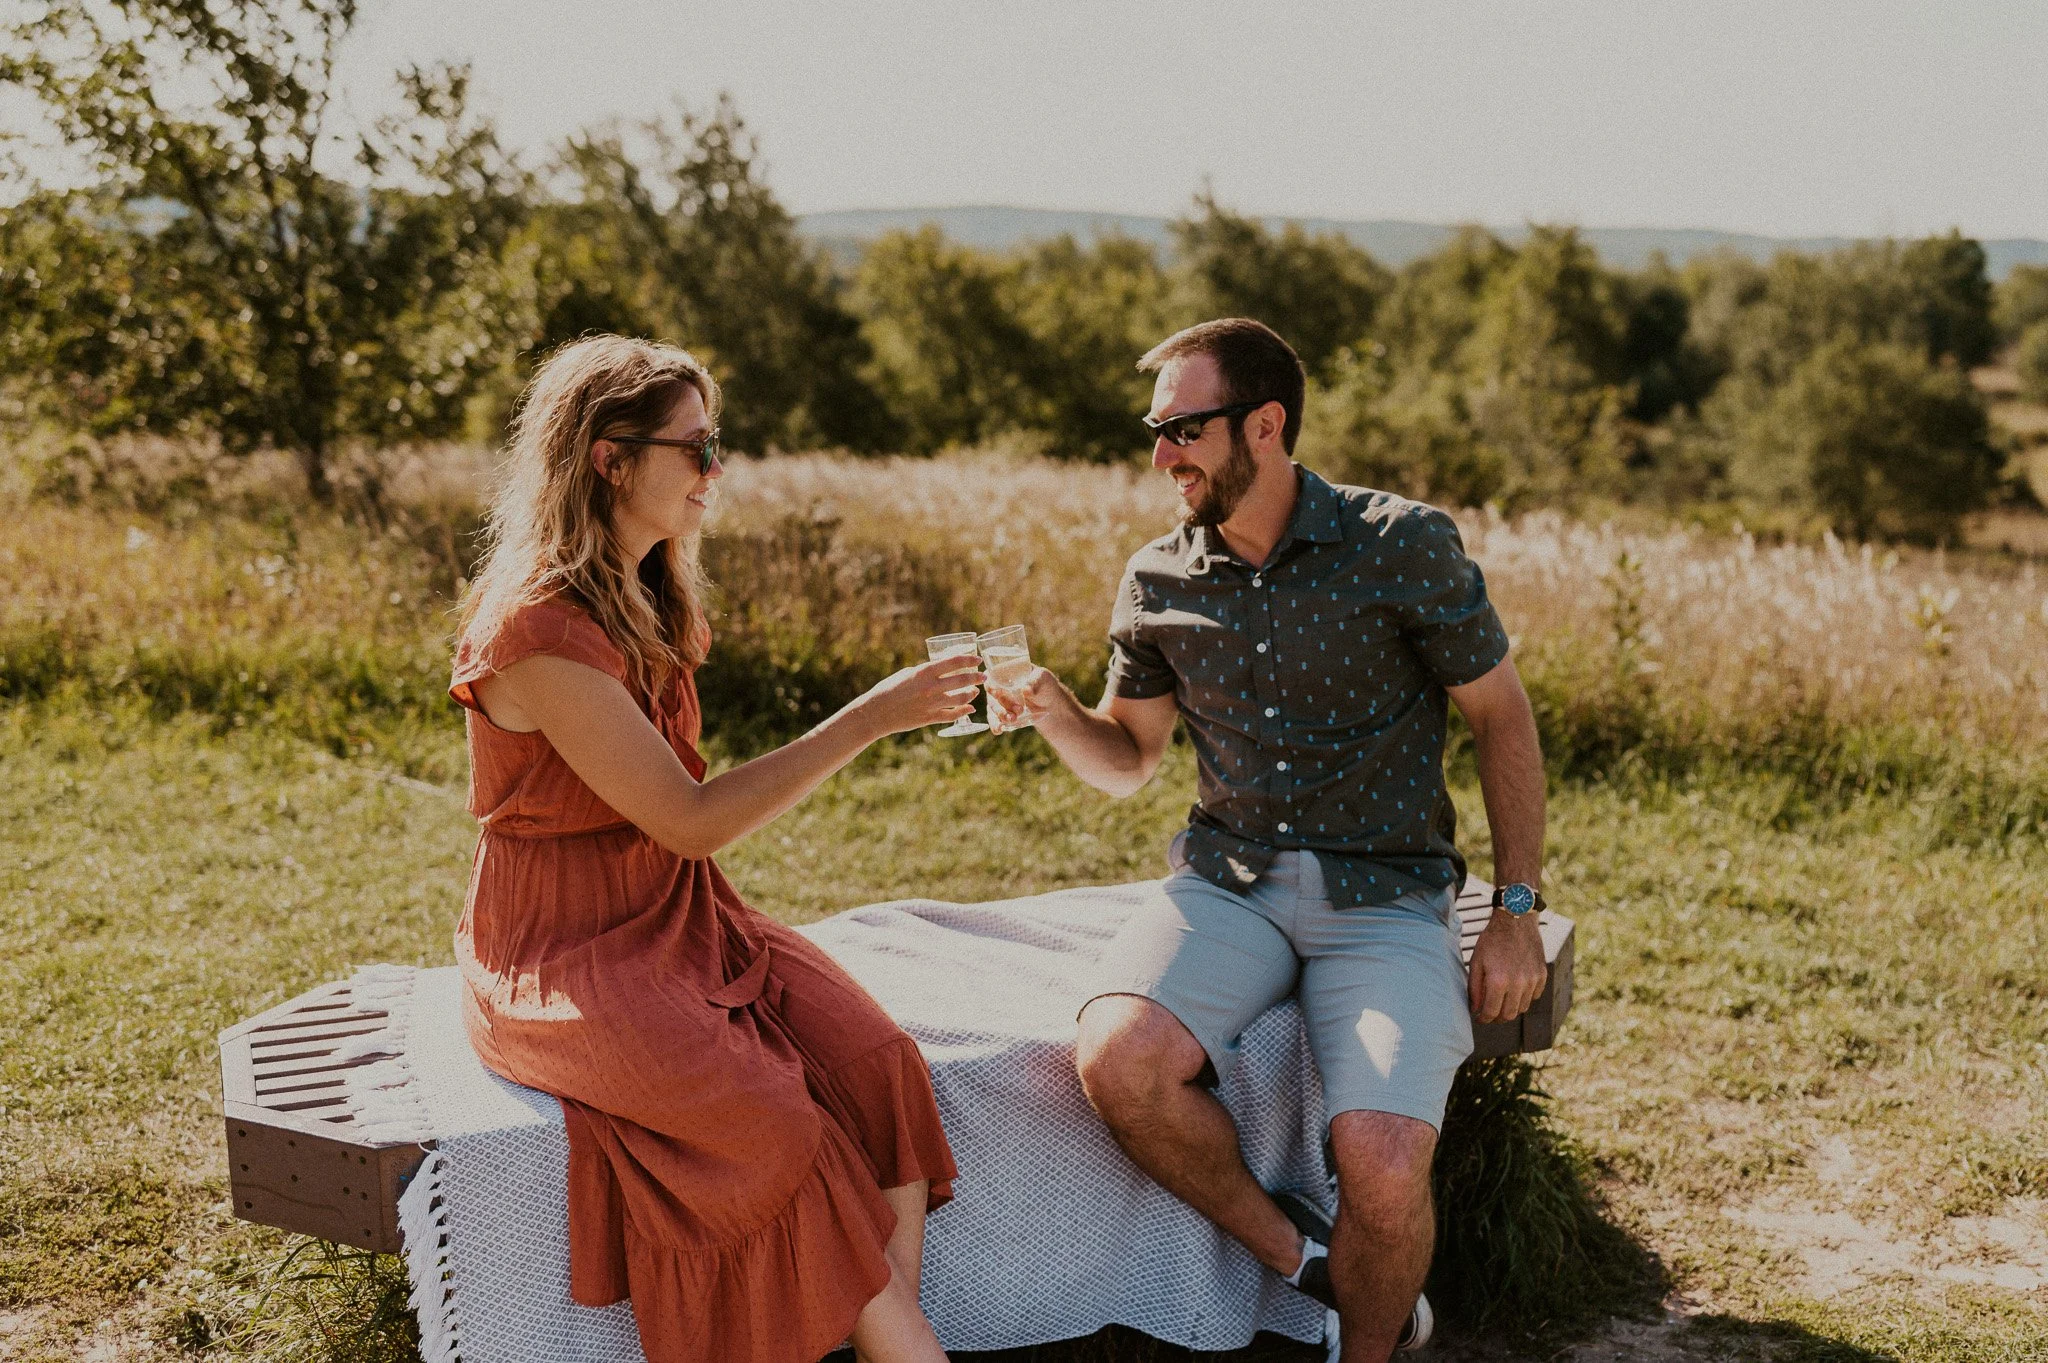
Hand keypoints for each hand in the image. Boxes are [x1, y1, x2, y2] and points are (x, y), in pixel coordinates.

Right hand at [856, 655, 983, 736]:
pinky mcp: (930, 718)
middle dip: (976, 677)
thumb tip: (939, 671)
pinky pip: (953, 715)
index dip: (969, 660)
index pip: (953, 662)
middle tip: (983, 676)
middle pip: (962, 680)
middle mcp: (930, 687)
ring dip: (972, 694)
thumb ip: (925, 673)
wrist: (876, 713)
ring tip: (975, 692)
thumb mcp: (906, 674)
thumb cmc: (888, 689)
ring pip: (961, 698)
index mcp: (924, 672)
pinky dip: (964, 711)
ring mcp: (931, 704)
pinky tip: (969, 709)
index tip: (978, 660)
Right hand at [986, 665, 1063, 734]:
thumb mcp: (1043, 679)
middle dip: (1003, 704)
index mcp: (1005, 672)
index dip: (991, 684)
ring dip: (1001, 715)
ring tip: (1013, 720)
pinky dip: (995, 725)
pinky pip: (994, 720)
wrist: (1050, 704)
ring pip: (993, 708)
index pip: (991, 676)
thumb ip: (1034, 682)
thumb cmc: (1044, 685)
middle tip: (1019, 709)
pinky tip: (999, 730)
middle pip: (992, 695)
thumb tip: (1026, 690)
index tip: (996, 691)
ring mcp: (999, 702)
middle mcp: (998, 686)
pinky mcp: (1002, 715)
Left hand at [1467, 912, 1546, 1023]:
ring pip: (1522, 1007)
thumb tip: (1475, 1009)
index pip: (1491, 1012)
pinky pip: (1534, 996)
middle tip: (1490, 1014)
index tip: (1480, 1017)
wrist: (1515, 920)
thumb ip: (1474, 988)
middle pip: (1509, 1014)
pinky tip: (1515, 989)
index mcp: (1498, 981)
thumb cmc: (1492, 940)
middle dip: (1497, 1017)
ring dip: (1511, 1008)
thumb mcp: (1477, 962)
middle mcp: (1518, 983)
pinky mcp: (1542, 975)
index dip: (1484, 1018)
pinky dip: (1525, 997)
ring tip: (1501, 1001)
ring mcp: (1532, 980)